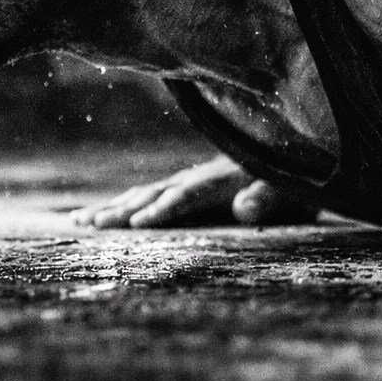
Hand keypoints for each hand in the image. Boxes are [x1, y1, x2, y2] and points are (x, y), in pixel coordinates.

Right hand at [71, 156, 317, 227]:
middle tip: (91, 225)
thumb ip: (269, 196)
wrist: (300, 155)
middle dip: (124, 209)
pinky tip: (101, 213)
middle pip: (157, 192)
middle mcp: (202, 176)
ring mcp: (193, 178)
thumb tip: (243, 208)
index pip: (189, 194)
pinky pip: (151, 193)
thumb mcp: (292, 190)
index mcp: (226, 177)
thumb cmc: (298, 181)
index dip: (164, 209)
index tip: (138, 224)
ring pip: (147, 192)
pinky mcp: (189, 184)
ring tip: (81, 221)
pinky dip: (124, 203)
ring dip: (115, 206)